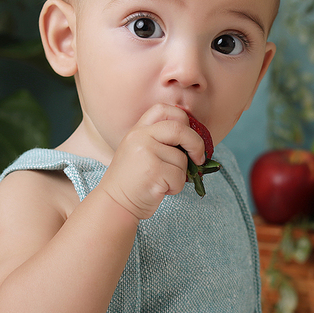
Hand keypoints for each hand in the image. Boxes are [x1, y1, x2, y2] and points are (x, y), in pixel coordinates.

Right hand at [98, 104, 205, 218]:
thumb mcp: (139, 151)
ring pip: (182, 159)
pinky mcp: (153, 171)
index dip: (183, 118)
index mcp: (138, 130)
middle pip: (179, 129)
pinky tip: (160, 190)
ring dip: (180, 175)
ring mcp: (146, 153)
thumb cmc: (133, 180)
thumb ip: (159, 141)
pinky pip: (179, 177)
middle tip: (199, 158)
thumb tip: (194, 141)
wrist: (115, 203)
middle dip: (196, 144)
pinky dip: (175, 187)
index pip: (164, 109)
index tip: (189, 134)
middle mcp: (140, 137)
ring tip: (162, 181)